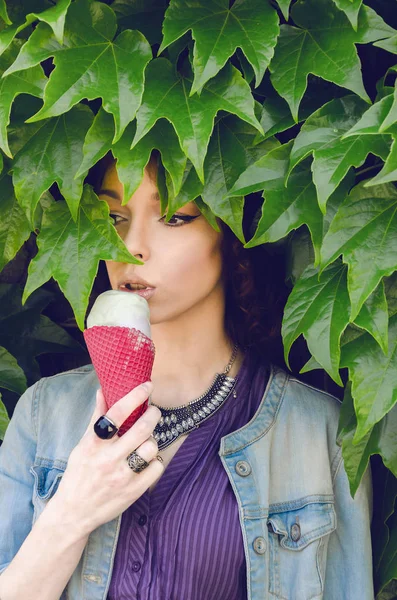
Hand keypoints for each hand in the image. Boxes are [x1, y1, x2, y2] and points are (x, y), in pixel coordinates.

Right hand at [48, 382, 162, 536]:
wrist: (74, 513)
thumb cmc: (79, 474)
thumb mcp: (83, 445)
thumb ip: (96, 418)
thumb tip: (102, 390)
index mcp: (94, 444)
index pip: (117, 413)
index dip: (135, 396)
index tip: (147, 386)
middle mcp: (108, 459)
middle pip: (142, 429)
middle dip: (153, 414)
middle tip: (154, 411)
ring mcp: (122, 476)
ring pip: (151, 448)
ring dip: (152, 440)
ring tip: (146, 441)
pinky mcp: (134, 491)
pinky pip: (157, 467)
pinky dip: (155, 461)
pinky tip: (146, 460)